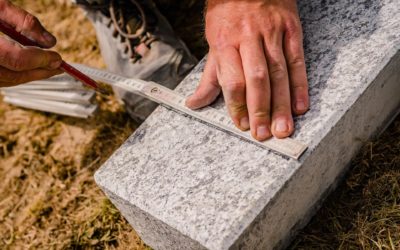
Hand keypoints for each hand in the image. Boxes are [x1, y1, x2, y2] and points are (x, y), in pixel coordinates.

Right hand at [0, 0, 61, 86]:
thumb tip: (50, 41)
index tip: (58, 57)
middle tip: (59, 66)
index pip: (16, 59)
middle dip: (40, 71)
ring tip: (48, 68)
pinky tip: (30, 69)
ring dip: (30, 76)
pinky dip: (16, 76)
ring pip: (7, 81)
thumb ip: (24, 21)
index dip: (40, 60)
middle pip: (13, 75)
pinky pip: (0, 81)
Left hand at [186, 0, 308, 139]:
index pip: (232, 80)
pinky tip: (300, 106)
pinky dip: (300, 85)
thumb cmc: (227, 13)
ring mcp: (272, 33)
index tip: (241, 125)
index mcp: (225, 41)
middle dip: (260, 109)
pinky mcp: (291, 29)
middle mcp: (248, 37)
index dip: (237, 105)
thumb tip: (194, 104)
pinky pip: (297, 60)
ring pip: (278, 73)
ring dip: (281, 104)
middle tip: (263, 134)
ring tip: (283, 129)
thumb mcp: (213, 41)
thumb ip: (209, 76)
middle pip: (257, 78)